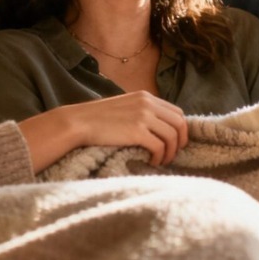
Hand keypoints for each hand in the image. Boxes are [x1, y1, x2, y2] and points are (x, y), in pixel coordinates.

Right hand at [18, 92, 188, 171]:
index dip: (180, 129)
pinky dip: (159, 157)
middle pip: (180, 123)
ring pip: (172, 136)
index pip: (177, 112)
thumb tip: (157, 128)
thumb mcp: (124, 107)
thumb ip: (141, 112)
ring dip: (170, 152)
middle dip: (180, 141)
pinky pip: (160, 147)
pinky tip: (151, 162)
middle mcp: (148, 103)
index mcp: (146, 97)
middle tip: (172, 154)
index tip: (175, 143)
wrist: (78, 122)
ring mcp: (143, 116)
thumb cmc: (97, 119)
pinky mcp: (137, 131)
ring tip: (161, 161)